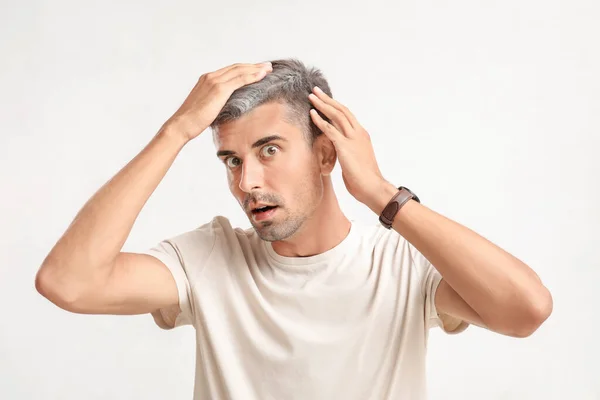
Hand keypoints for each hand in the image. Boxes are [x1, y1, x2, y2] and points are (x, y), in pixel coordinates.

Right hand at [163, 62, 272, 142]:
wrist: (182, 124)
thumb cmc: (192, 121)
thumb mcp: (207, 108)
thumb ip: (217, 103)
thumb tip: (228, 108)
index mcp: (206, 79)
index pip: (230, 71)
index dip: (245, 69)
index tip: (257, 70)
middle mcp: (210, 77)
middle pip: (237, 67)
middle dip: (253, 66)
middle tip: (267, 66)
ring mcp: (214, 81)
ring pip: (240, 71)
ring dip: (256, 69)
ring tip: (268, 69)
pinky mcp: (219, 89)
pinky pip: (239, 79)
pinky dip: (252, 76)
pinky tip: (262, 75)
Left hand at [308, 86, 389, 206]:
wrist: (372, 187)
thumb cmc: (364, 178)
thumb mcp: (355, 160)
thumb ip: (347, 150)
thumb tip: (338, 150)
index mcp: (361, 135)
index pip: (347, 115)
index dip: (335, 105)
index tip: (325, 99)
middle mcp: (358, 133)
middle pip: (341, 110)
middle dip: (327, 99)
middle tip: (315, 90)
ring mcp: (352, 139)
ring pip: (336, 115)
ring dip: (322, 104)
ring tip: (311, 96)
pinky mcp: (345, 146)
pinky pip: (330, 129)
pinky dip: (320, 120)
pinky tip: (312, 114)